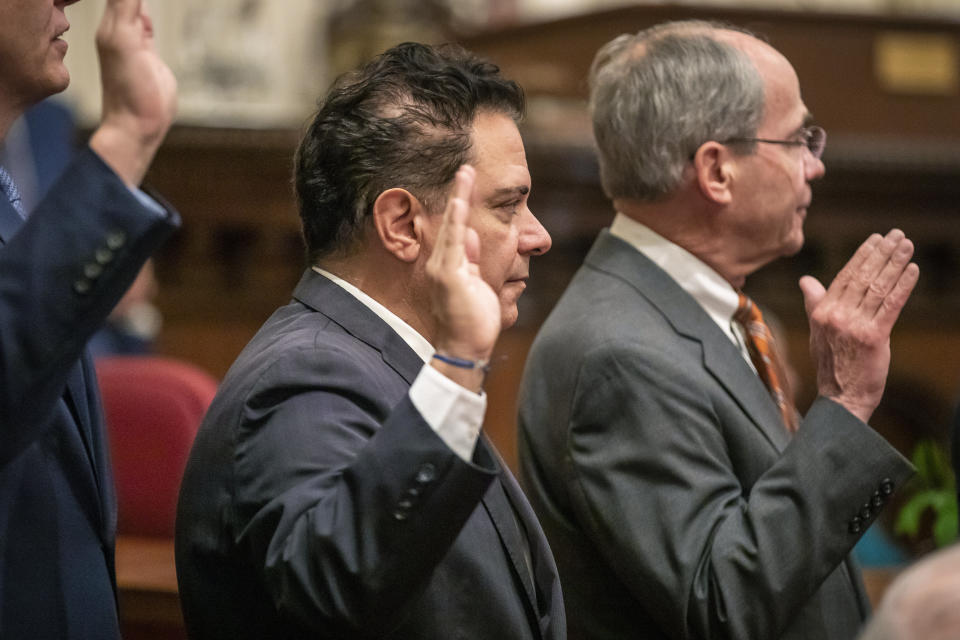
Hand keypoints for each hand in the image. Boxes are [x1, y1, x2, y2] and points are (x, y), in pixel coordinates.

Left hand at [89, 0, 176, 186]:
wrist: (137, 125)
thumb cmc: (128, 90)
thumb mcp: (124, 40)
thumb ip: (125, 7)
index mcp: (111, 23)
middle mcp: (118, 28)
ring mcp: (133, 41)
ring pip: (134, 4)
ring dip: (138, 1)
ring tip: (142, 1)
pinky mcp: (147, 54)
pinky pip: (145, 23)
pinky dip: (146, 11)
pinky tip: (146, 7)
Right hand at [427, 166, 500, 390]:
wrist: (465, 348)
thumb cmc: (473, 322)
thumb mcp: (475, 284)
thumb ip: (470, 260)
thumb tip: (468, 235)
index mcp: (449, 266)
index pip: (456, 229)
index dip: (460, 205)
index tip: (467, 181)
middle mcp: (442, 264)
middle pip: (451, 222)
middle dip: (458, 194)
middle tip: (465, 167)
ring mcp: (443, 268)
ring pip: (452, 226)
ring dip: (458, 199)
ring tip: (465, 173)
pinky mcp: (448, 275)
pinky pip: (453, 242)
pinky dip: (457, 219)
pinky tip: (460, 202)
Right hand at [799, 229, 918, 422]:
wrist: (841, 396)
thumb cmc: (832, 363)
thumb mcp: (817, 331)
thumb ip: (814, 303)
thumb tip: (805, 281)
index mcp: (821, 312)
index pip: (845, 276)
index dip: (862, 256)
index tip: (876, 239)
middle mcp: (836, 315)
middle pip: (863, 277)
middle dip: (882, 253)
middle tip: (898, 235)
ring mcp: (854, 326)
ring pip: (878, 287)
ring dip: (895, 263)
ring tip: (908, 246)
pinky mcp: (874, 337)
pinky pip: (891, 305)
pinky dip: (903, 286)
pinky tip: (912, 270)